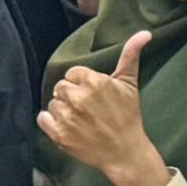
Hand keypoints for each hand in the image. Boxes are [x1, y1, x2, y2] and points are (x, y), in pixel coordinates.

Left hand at [39, 32, 165, 185]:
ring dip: (63, 110)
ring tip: (80, 119)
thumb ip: (130, 56)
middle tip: (87, 108)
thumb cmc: (128, 116)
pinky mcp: (59, 134)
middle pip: (60, 87)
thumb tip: (144, 33)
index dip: (81, 83)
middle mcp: (78, 98)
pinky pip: (42, 118)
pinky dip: (50, 122)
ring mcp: (67, 117)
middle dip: (71, 96)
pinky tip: (66, 125)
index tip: (93, 95)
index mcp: (93, 82)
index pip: (72, 73)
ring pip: (52, 103)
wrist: (125, 152)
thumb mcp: (129, 84)